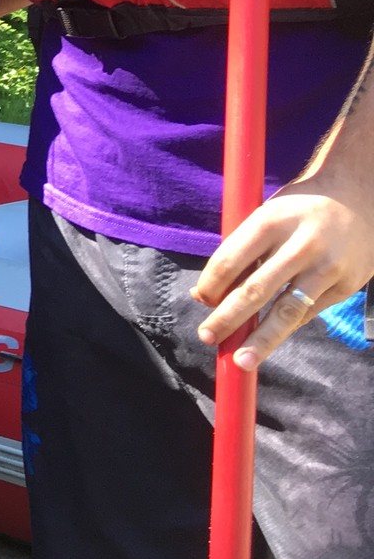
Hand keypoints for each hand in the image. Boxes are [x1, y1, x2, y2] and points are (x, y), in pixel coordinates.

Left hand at [192, 166, 373, 368]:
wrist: (359, 198)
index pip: (229, 260)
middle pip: (255, 291)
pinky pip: (308, 314)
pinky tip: (268, 339)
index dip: (210, 285)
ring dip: (261, 340)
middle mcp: (299, 246)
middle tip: (207, 337)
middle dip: (228, 319)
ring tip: (241, 361)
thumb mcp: (266, 215)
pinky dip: (286, 327)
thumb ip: (239, 251)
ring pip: (287, 312)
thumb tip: (205, 295)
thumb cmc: (299, 209)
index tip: (200, 300)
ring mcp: (326, 269)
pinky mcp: (345, 286)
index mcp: (270, 222)